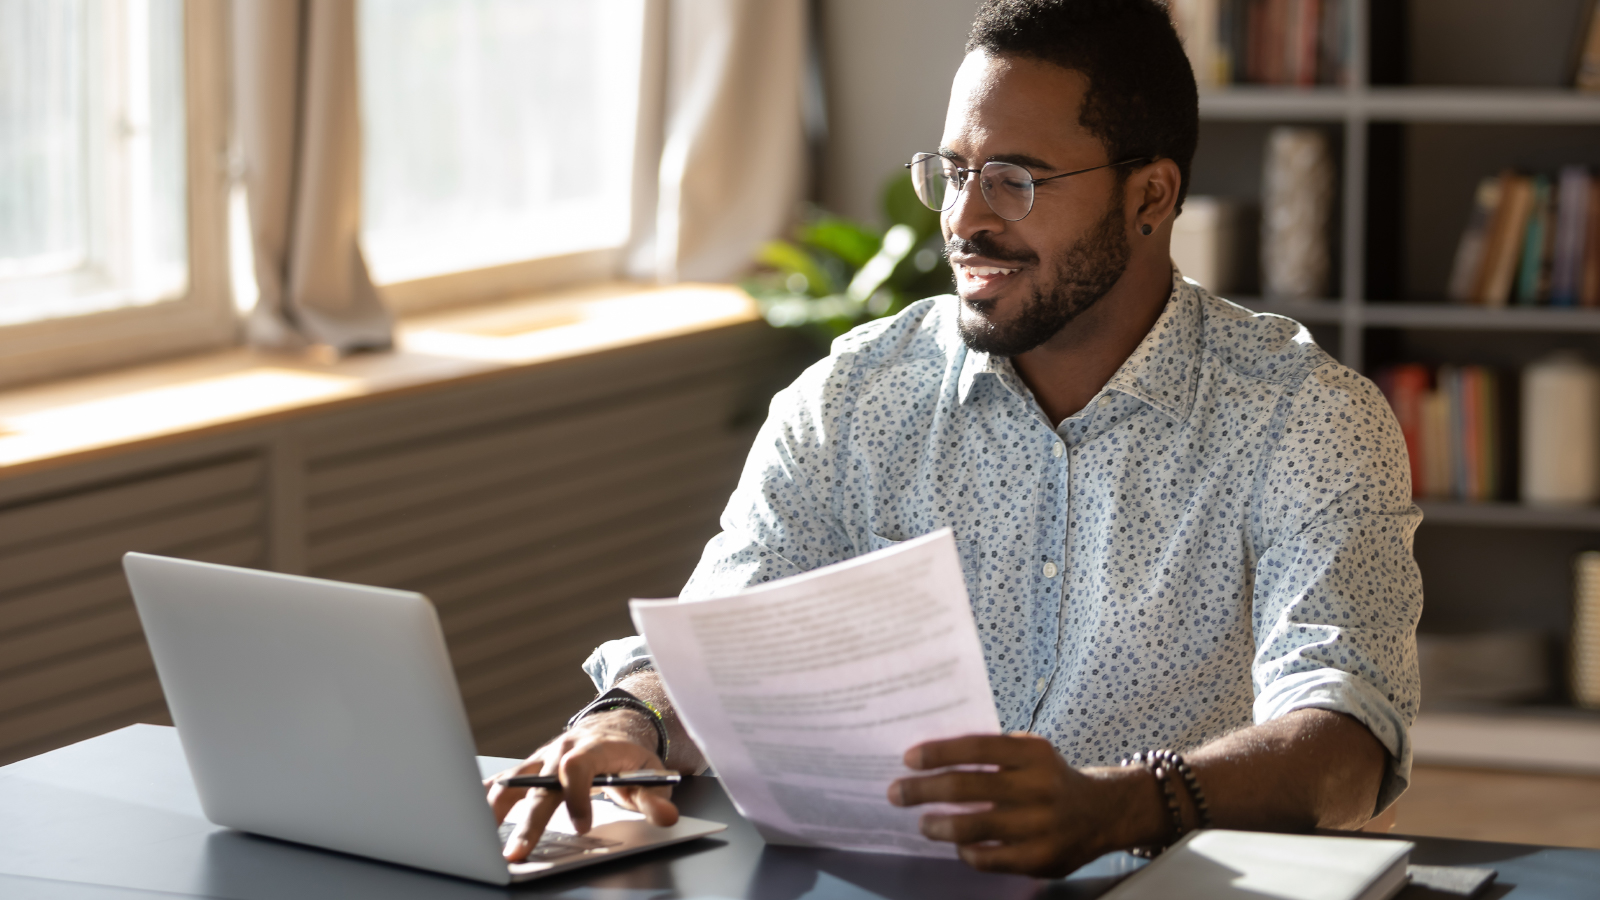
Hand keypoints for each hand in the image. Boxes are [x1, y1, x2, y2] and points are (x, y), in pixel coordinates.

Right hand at [485, 710, 679, 860]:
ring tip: (478, 840)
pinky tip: (467, 816)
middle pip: (540, 786)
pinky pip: (502, 782)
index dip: (577, 795)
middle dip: (528, 821)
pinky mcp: (529, 769)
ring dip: (495, 812)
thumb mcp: (651, 777)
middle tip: (517, 853)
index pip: (578, 767)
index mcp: (593, 749)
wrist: (613, 730)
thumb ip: (656, 800)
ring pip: (513, 783)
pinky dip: (485, 798)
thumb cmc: (630, 759)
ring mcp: (541, 760)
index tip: (583, 826)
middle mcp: (561, 751)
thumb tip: (667, 818)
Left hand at [887, 732, 1126, 876]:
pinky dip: (966, 851)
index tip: (908, 759)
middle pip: (966, 788)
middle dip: (923, 790)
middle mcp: (1039, 787)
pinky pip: (989, 858)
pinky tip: (957, 844)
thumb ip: (991, 753)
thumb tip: (931, 759)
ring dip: (938, 825)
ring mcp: (1041, 825)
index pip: (976, 748)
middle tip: (896, 792)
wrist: (1102, 812)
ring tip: (922, 824)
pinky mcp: (1040, 858)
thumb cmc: (1049, 778)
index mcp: (1033, 753)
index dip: (938, 753)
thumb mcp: (1030, 752)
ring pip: (973, 827)